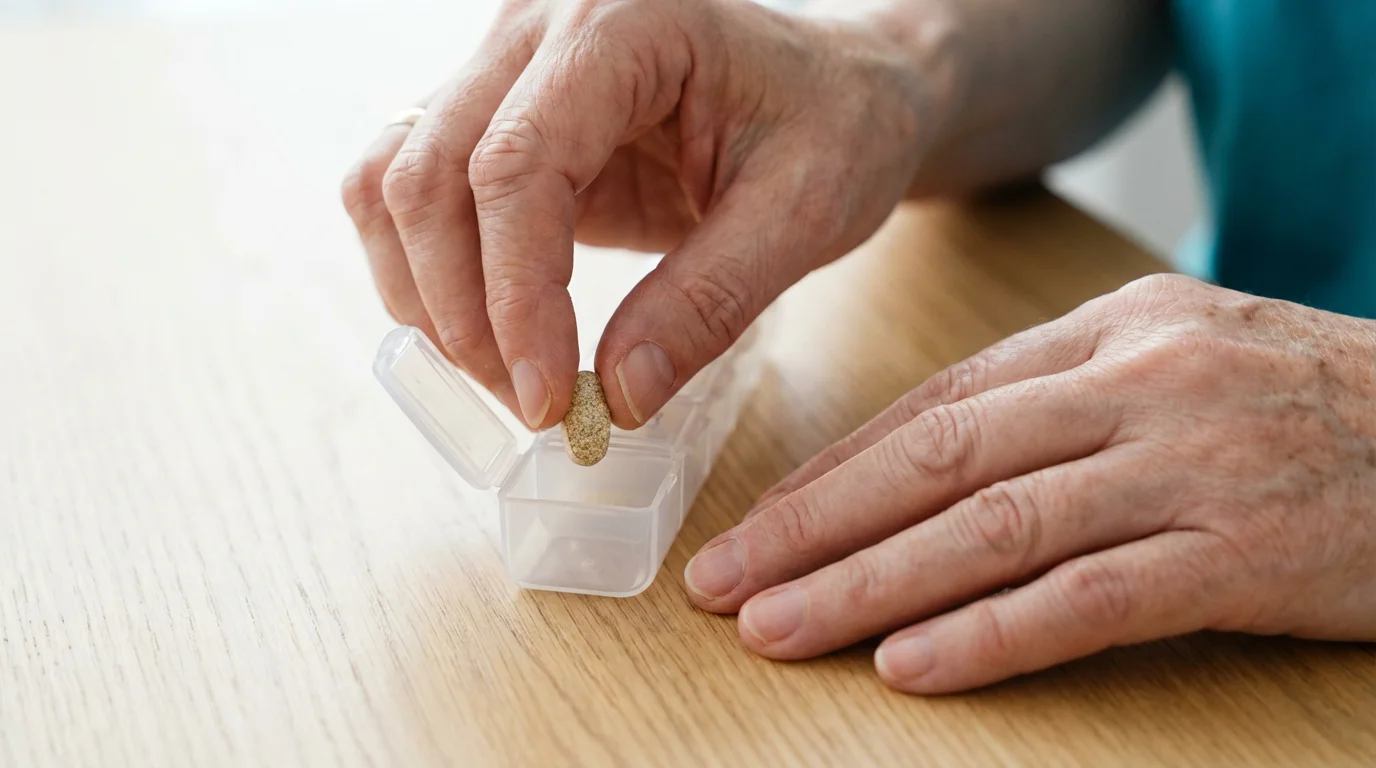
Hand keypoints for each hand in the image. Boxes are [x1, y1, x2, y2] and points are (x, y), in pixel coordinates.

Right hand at [341, 0, 951, 428]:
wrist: (841, 89)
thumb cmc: (838, 126)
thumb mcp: (802, 215)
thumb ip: (709, 301)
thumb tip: (618, 399)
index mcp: (622, 23)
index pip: (516, 165)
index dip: (516, 297)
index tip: (550, 398)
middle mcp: (539, 28)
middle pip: (426, 173)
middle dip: (462, 311)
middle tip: (534, 405)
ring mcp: (506, 67)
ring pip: (392, 181)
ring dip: (427, 295)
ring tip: (510, 378)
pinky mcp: (500, 120)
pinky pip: (416, 193)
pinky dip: (429, 274)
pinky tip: (490, 335)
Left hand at [685, 274, 1375, 692]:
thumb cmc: (1304, 404)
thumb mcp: (1177, 360)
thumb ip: (1057, 399)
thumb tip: (916, 465)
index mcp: (1112, 329)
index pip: (939, 405)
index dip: (835, 470)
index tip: (759, 523)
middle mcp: (1139, 384)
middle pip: (940, 461)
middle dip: (815, 527)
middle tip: (724, 581)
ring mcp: (1190, 466)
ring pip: (992, 529)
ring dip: (868, 587)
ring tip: (778, 630)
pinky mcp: (1242, 553)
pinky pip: (1088, 599)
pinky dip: (990, 635)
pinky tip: (909, 666)